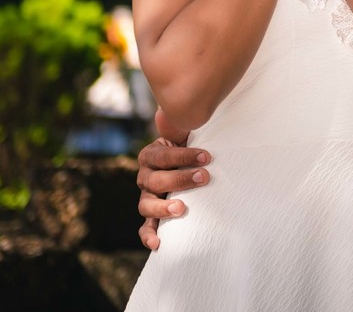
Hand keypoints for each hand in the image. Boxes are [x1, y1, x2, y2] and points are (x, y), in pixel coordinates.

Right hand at [135, 109, 210, 249]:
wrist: (191, 164)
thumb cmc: (192, 146)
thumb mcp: (187, 132)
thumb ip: (182, 123)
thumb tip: (176, 109)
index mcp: (150, 155)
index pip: (161, 156)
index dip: (182, 156)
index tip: (207, 156)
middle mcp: (145, 177)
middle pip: (155, 180)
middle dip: (180, 179)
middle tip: (204, 177)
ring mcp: (147, 197)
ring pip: (146, 205)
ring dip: (163, 207)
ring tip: (181, 207)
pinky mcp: (152, 216)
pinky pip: (146, 227)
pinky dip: (149, 236)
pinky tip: (158, 243)